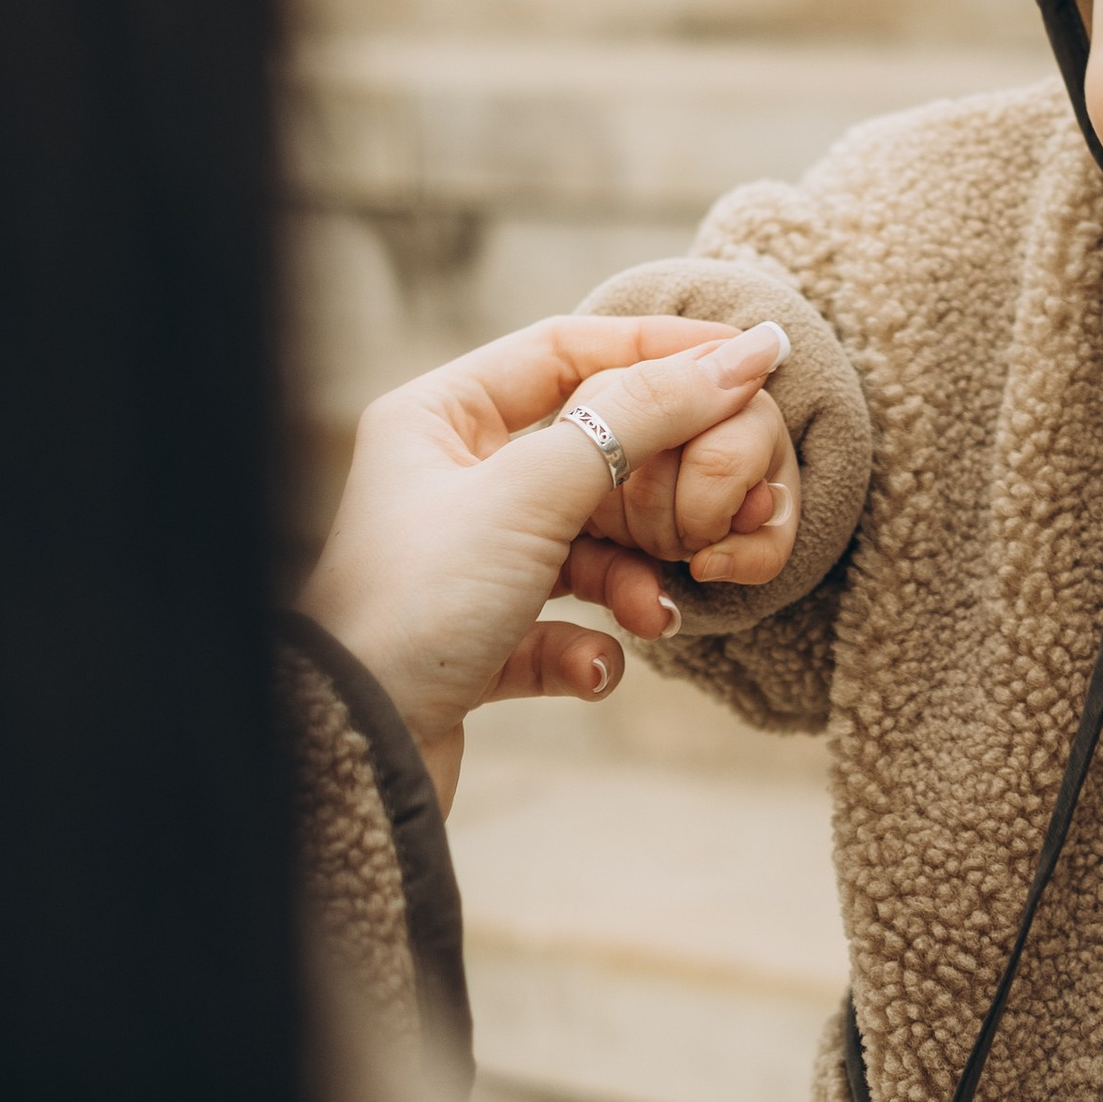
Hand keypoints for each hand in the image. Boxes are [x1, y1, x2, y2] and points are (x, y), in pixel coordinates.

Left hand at [297, 317, 788, 807]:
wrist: (355, 754)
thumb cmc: (420, 602)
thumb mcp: (532, 493)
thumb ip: (638, 417)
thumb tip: (737, 356)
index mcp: (437, 418)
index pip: (565, 348)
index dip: (658, 350)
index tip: (747, 359)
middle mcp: (447, 481)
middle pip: (589, 452)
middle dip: (658, 492)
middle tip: (717, 509)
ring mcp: (463, 564)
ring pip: (587, 546)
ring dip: (633, 580)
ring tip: (655, 613)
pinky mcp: (476, 644)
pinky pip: (560, 627)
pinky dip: (591, 648)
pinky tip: (596, 668)